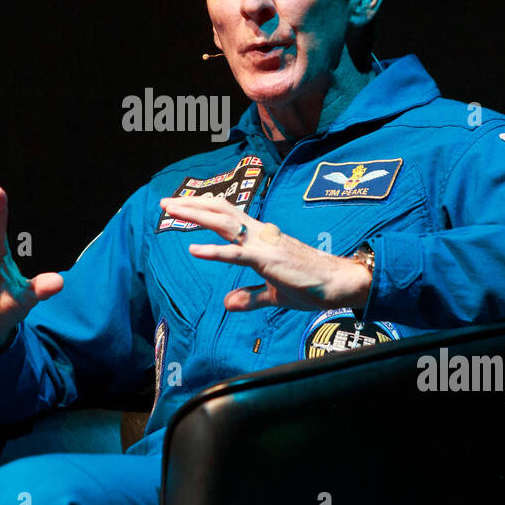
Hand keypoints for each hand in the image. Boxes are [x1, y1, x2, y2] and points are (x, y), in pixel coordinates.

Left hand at [158, 195, 371, 311]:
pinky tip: (194, 249)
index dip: (204, 209)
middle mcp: (260, 233)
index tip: (182, 206)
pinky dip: (214, 251)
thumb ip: (250, 297)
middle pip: (220, 211)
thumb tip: (228, 303)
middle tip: (165, 202)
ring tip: (172, 211)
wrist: (338, 283)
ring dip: (196, 215)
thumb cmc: (311, 285)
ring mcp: (264, 243)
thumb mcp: (274, 294)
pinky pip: (237, 254)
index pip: (227, 216)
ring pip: (224, 222)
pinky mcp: (268, 260)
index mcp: (261, 237)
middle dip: (192, 204)